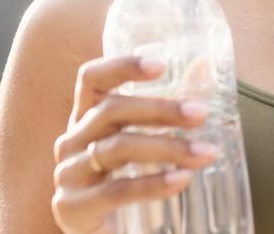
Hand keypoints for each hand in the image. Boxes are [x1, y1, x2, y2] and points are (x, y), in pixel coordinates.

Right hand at [49, 56, 219, 232]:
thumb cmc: (127, 186)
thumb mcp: (146, 145)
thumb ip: (170, 109)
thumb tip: (204, 66)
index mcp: (85, 120)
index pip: (92, 80)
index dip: (122, 66)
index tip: (162, 64)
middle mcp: (70, 142)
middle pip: (110, 112)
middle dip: (161, 110)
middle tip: (201, 114)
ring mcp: (67, 176)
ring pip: (117, 149)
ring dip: (167, 148)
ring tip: (206, 153)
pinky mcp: (71, 209)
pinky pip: (116, 190)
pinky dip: (153, 184)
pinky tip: (182, 180)